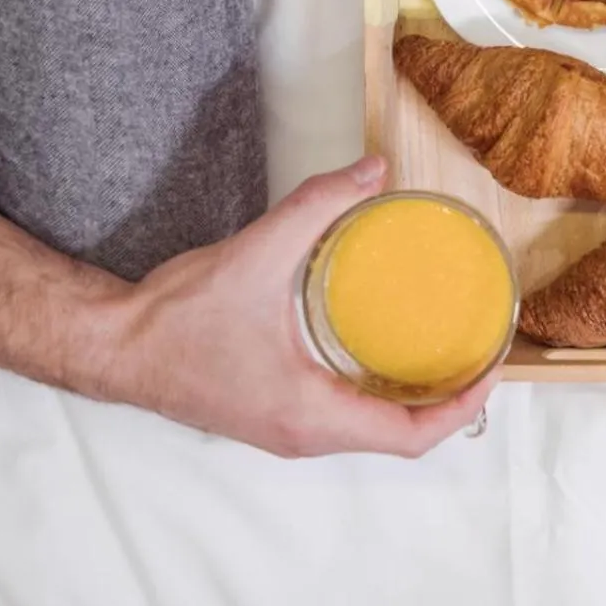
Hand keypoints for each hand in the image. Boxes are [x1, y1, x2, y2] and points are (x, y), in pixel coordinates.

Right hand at [105, 157, 496, 456]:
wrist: (112, 346)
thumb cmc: (176, 317)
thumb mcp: (258, 252)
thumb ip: (318, 205)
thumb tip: (375, 168)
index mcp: (310, 415)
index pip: (410, 437)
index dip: (462, 407)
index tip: (493, 366)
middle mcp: (304, 436)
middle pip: (400, 438)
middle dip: (449, 400)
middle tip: (480, 351)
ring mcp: (287, 431)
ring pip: (371, 430)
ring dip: (414, 399)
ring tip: (448, 350)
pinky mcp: (273, 416)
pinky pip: (346, 420)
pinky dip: (379, 395)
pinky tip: (387, 351)